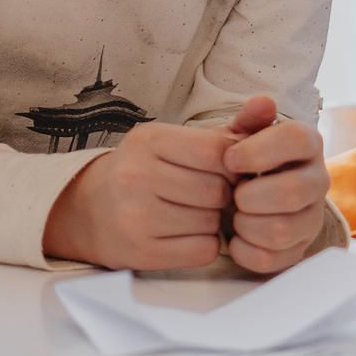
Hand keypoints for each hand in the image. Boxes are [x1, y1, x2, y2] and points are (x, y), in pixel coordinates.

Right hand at [42, 120, 235, 269]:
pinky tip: (185, 236)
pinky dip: (203, 245)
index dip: (232, 165)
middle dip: (221, 196)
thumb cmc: (144, 172)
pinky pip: (202, 251)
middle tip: (207, 196)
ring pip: (211, 222)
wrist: (87, 210)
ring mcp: (136, 216)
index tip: (225, 171)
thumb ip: (227, 129)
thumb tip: (268, 104)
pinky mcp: (140, 251)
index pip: (217, 151)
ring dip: (212, 222)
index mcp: (148, 140)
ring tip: (192, 214)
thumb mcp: (177, 142)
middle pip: (216, 190)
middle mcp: (137, 175)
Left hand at [221, 96, 327, 273]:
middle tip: (233, 194)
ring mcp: (312, 218)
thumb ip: (250, 120)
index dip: (259, 150)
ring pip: (283, 229)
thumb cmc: (242, 162)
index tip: (229, 159)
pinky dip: (246, 250)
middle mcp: (317, 180)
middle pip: (292, 191)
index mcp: (306, 144)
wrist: (242, 197)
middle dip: (251, 195)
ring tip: (235, 215)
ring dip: (247, 224)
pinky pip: (273, 259)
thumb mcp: (240, 135)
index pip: (296, 140)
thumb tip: (263, 102)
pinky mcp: (299, 250)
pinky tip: (237, 237)